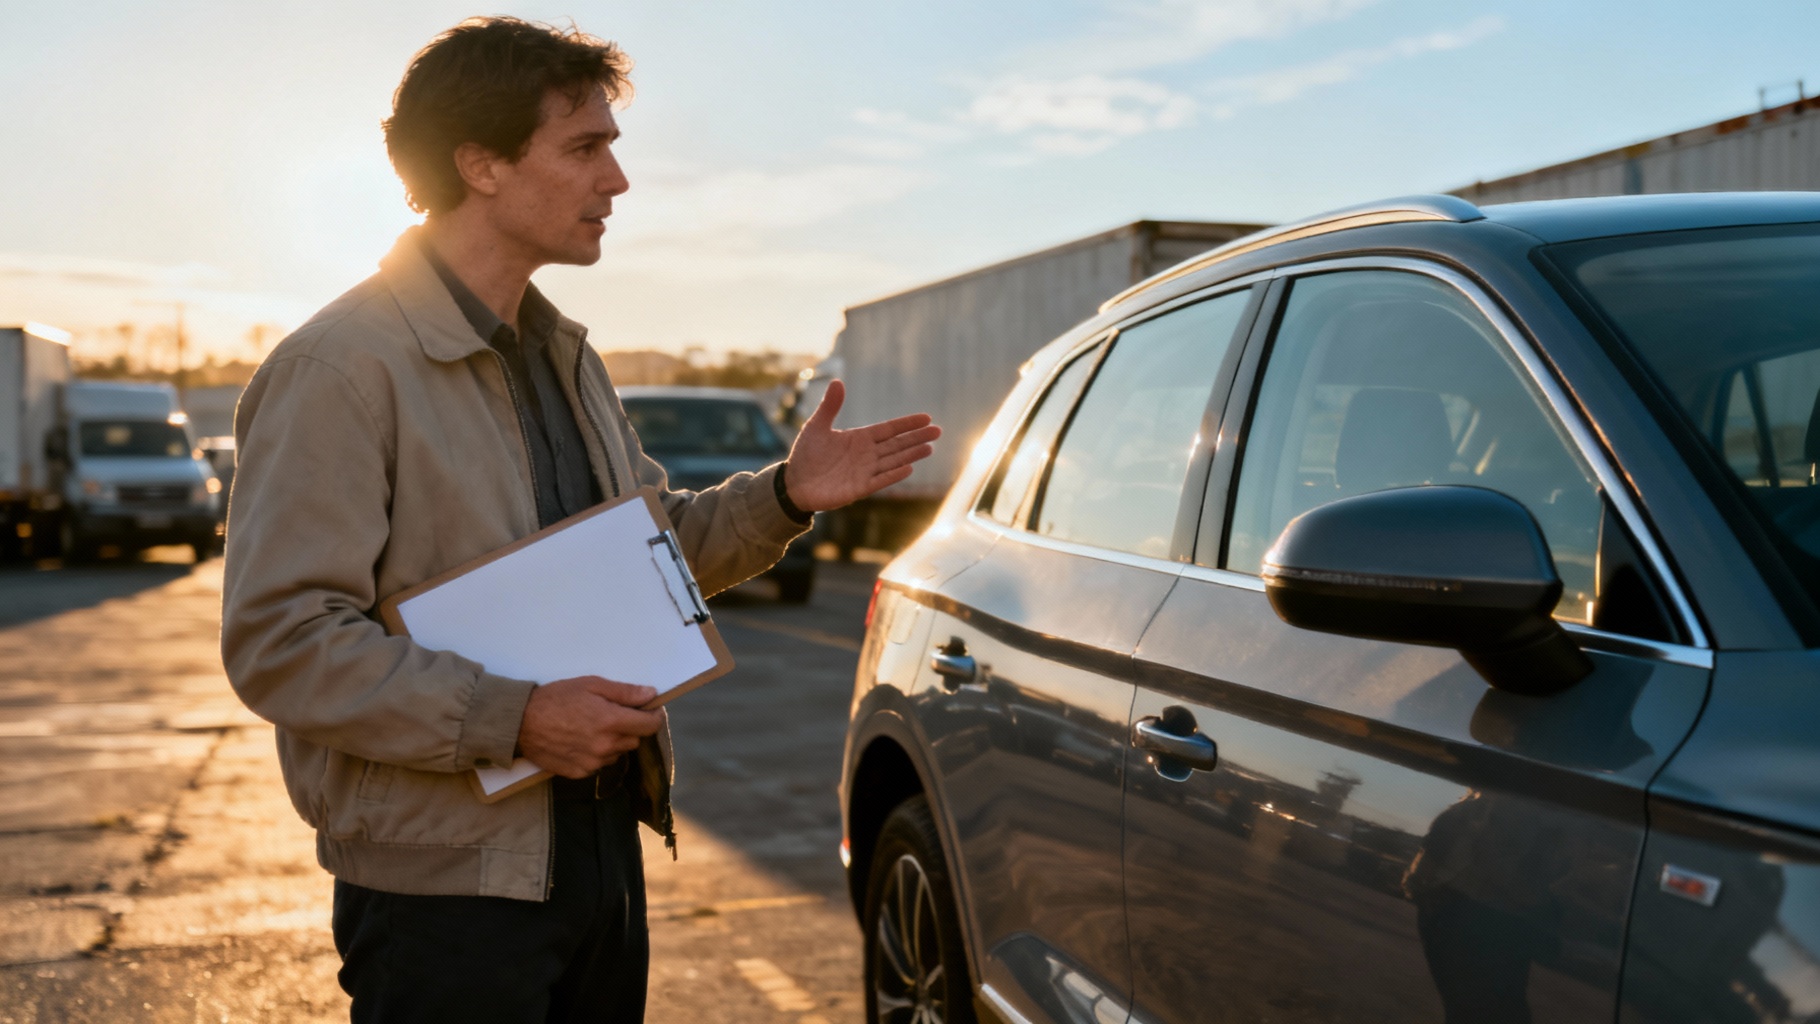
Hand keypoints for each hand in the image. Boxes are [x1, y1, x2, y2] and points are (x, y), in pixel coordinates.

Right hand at [516, 677, 663, 778]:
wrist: (521, 722)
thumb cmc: (555, 698)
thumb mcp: (591, 685)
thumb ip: (624, 693)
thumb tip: (650, 695)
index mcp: (611, 722)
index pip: (650, 726)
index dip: (653, 716)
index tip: (649, 710)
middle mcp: (606, 746)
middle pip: (635, 740)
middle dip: (630, 727)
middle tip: (612, 715)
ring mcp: (593, 763)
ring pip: (617, 753)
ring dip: (613, 742)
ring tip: (592, 727)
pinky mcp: (580, 773)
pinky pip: (599, 764)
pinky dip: (596, 754)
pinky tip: (580, 740)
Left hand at [785, 380, 940, 511]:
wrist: (794, 483)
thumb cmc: (806, 455)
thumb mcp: (816, 426)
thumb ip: (830, 406)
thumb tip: (838, 381)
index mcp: (860, 438)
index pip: (889, 429)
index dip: (907, 424)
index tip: (926, 418)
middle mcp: (867, 455)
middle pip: (897, 444)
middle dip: (917, 437)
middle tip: (938, 431)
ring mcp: (864, 472)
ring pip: (893, 461)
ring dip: (911, 454)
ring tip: (930, 447)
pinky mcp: (858, 489)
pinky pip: (880, 481)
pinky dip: (893, 475)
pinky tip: (909, 468)